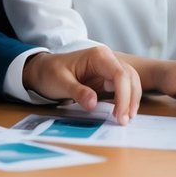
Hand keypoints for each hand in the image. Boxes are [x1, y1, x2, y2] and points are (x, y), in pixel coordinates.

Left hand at [22, 47, 141, 124]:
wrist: (44, 70)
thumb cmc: (51, 72)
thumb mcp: (60, 82)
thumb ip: (78, 92)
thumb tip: (93, 103)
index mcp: (99, 56)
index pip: (120, 74)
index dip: (124, 95)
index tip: (119, 115)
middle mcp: (108, 59)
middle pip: (130, 77)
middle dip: (130, 99)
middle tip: (124, 121)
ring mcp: (109, 68)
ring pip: (131, 81)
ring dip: (131, 99)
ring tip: (126, 119)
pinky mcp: (108, 78)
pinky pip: (123, 87)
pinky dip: (126, 99)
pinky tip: (123, 112)